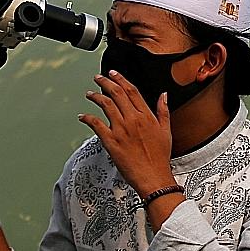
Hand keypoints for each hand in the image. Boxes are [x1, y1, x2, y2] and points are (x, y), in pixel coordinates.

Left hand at [80, 70, 176, 196]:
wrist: (153, 177)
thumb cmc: (160, 157)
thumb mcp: (166, 130)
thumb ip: (163, 110)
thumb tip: (164, 95)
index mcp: (146, 116)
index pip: (132, 90)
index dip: (121, 79)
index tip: (114, 73)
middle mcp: (133, 119)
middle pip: (117, 93)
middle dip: (105, 82)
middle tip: (99, 78)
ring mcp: (121, 130)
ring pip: (105, 105)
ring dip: (95, 96)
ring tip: (90, 94)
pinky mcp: (111, 142)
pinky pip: (96, 125)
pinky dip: (87, 118)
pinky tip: (83, 116)